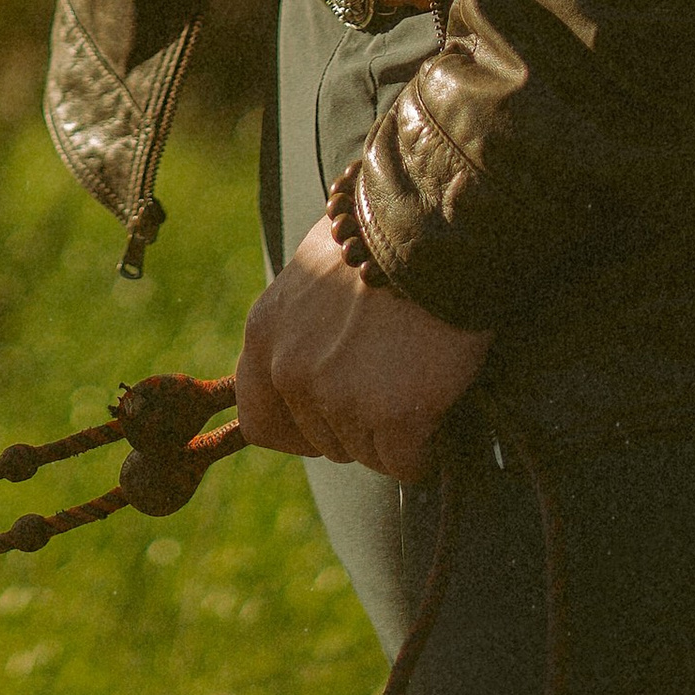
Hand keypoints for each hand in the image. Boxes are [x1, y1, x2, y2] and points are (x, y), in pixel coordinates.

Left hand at [234, 215, 490, 481]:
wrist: (435, 230)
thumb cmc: (378, 237)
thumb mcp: (313, 270)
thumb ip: (297, 323)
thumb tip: (305, 362)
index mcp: (265, 331)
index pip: (258, 419)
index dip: (295, 428)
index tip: (328, 416)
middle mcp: (291, 369)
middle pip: (319, 440)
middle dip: (355, 423)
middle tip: (389, 378)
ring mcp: (339, 396)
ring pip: (365, 454)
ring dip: (392, 433)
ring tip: (415, 375)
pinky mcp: (393, 417)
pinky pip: (406, 464)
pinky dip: (424, 448)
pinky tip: (436, 401)